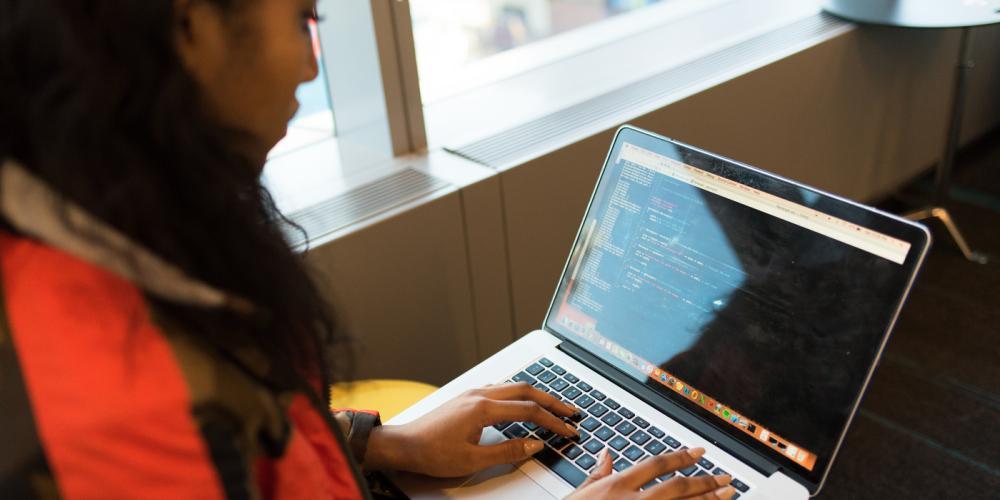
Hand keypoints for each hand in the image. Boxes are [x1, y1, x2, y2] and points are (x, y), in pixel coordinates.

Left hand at [364, 382, 579, 476]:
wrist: (403, 445)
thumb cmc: (431, 452)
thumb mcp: (472, 460)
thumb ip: (507, 451)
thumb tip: (534, 445)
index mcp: (483, 408)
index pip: (529, 411)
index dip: (552, 421)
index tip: (568, 429)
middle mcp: (480, 395)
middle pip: (526, 391)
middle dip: (552, 401)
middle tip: (571, 412)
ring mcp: (473, 393)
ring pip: (514, 386)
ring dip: (536, 396)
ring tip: (553, 406)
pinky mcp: (467, 398)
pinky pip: (501, 389)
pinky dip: (519, 394)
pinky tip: (522, 402)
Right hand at [567, 448, 734, 499]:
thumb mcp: (579, 495)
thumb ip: (597, 475)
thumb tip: (607, 455)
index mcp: (615, 487)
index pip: (655, 465)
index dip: (680, 457)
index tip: (699, 452)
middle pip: (678, 488)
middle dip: (706, 482)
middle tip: (726, 478)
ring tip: (728, 495)